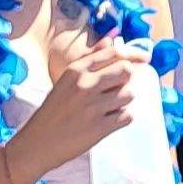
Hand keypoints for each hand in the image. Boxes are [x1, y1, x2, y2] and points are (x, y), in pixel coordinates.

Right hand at [4, 34, 152, 175]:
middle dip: (125, 81)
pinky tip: (108, 121)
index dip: (132, 55)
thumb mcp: (66, 81)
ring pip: (129, 94)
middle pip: (126, 71)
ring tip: (108, 108)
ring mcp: (93, 106)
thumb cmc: (53, 111)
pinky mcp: (100, 127)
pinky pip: (127, 116)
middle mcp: (85, 84)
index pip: (113, 53)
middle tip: (116, 90)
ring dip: (123, 102)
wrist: (38, 143)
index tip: (144, 59)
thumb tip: (110, 40)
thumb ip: (89, 60)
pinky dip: (121, 119)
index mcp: (76, 70)